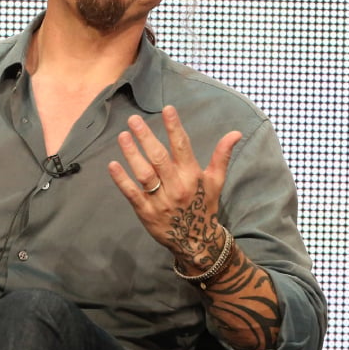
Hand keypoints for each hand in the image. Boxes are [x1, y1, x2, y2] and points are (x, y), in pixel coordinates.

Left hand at [108, 106, 241, 271]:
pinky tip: (112, 165)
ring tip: (123, 136)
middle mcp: (176, 186)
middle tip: (134, 119)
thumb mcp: (216, 181)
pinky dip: (122, 180)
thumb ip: (222, 155)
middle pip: (159, 158)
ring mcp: (160, 200)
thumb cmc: (205, 205)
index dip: (174, 127)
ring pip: (144, 173)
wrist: (196, 240)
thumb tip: (236, 133)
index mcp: (192, 176)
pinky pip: (132, 194)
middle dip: (146, 137)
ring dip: (132, 154)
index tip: (167, 109)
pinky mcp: (146, 212)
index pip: (182, 147)